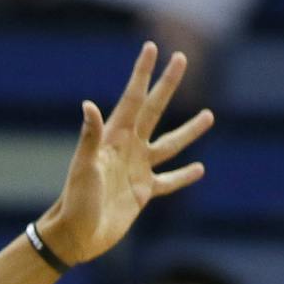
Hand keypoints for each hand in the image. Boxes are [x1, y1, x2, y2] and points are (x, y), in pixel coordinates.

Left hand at [35, 41, 214, 265]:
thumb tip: (88, 105)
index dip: (142, 73)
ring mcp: (137, 170)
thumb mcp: (83, 167)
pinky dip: (183, 176)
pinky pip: (168, 181)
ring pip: (169, 144)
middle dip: (167, 85)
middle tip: (181, 58)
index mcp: (114, 138)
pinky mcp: (143, 192)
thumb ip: (90, 137)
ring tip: (209, 116)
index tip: (152, 48)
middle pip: (154, 110)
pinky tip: (199, 169)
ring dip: (188, 131)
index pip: (132, 98)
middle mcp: (128, 149)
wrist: (76, 236)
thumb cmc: (75, 201)